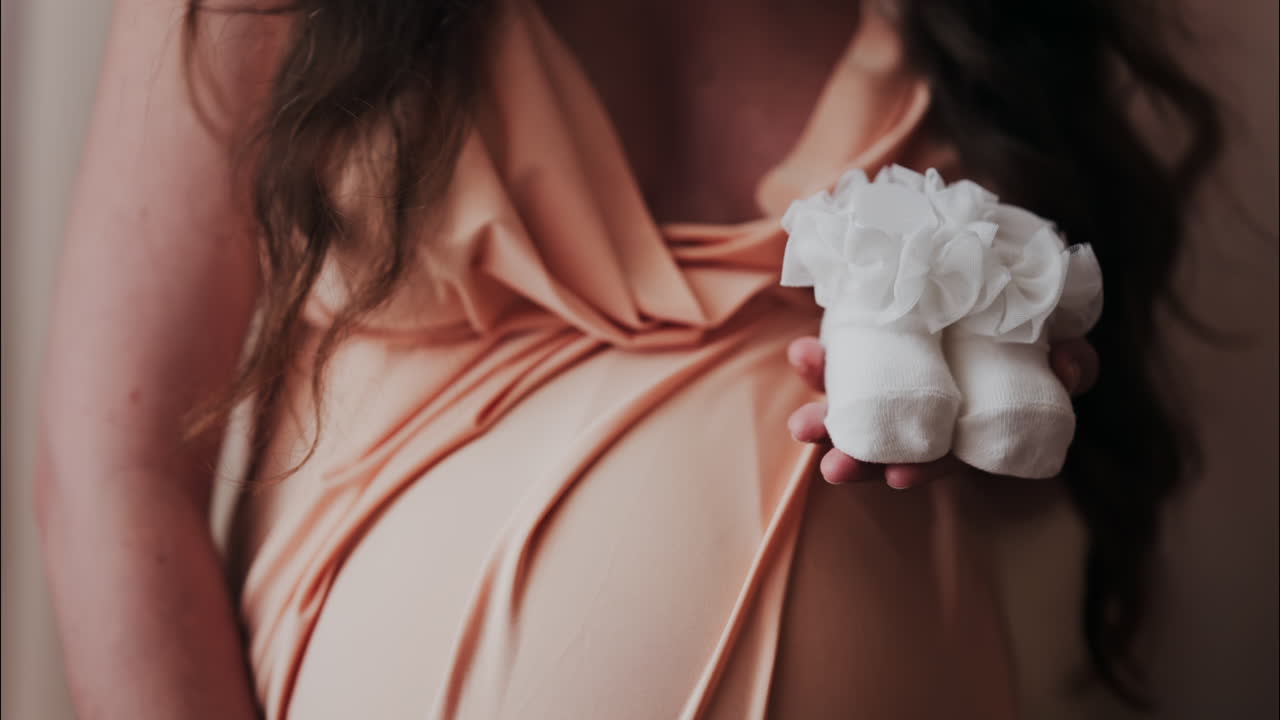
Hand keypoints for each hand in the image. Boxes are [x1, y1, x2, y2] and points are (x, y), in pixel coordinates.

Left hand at [785, 336, 1098, 488]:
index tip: (897, 477)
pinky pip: (834, 352)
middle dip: (857, 457)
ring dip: (825, 416)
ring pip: (852, 406)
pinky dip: (817, 360)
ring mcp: (889, 373)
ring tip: (803, 427)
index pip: (939, 454)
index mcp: (962, 413)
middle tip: (835, 469)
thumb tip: (1068, 366)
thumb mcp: (1058, 345)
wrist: (990, 257)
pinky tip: (804, 356)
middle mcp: (921, 400)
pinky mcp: (860, 335)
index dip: (919, 468)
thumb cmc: (1028, 316)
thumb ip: (1074, 363)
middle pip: (885, 440)